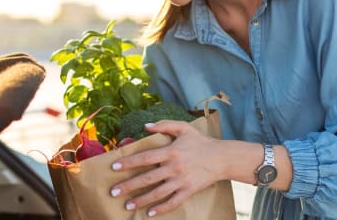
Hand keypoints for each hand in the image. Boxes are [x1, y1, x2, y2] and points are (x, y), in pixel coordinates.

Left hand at [109, 120, 223, 216]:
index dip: (128, 162)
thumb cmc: (201, 142)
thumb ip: (164, 125)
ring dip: (141, 200)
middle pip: (147, 178)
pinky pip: (173, 202)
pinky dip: (161, 208)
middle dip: (129, 186)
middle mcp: (174, 167)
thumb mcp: (184, 128)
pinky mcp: (189, 191)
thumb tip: (145, 126)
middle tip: (113, 192)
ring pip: (157, 193)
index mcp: (171, 152)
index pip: (145, 158)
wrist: (223, 158)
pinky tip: (149, 213)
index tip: (113, 166)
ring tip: (127, 205)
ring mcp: (182, 181)